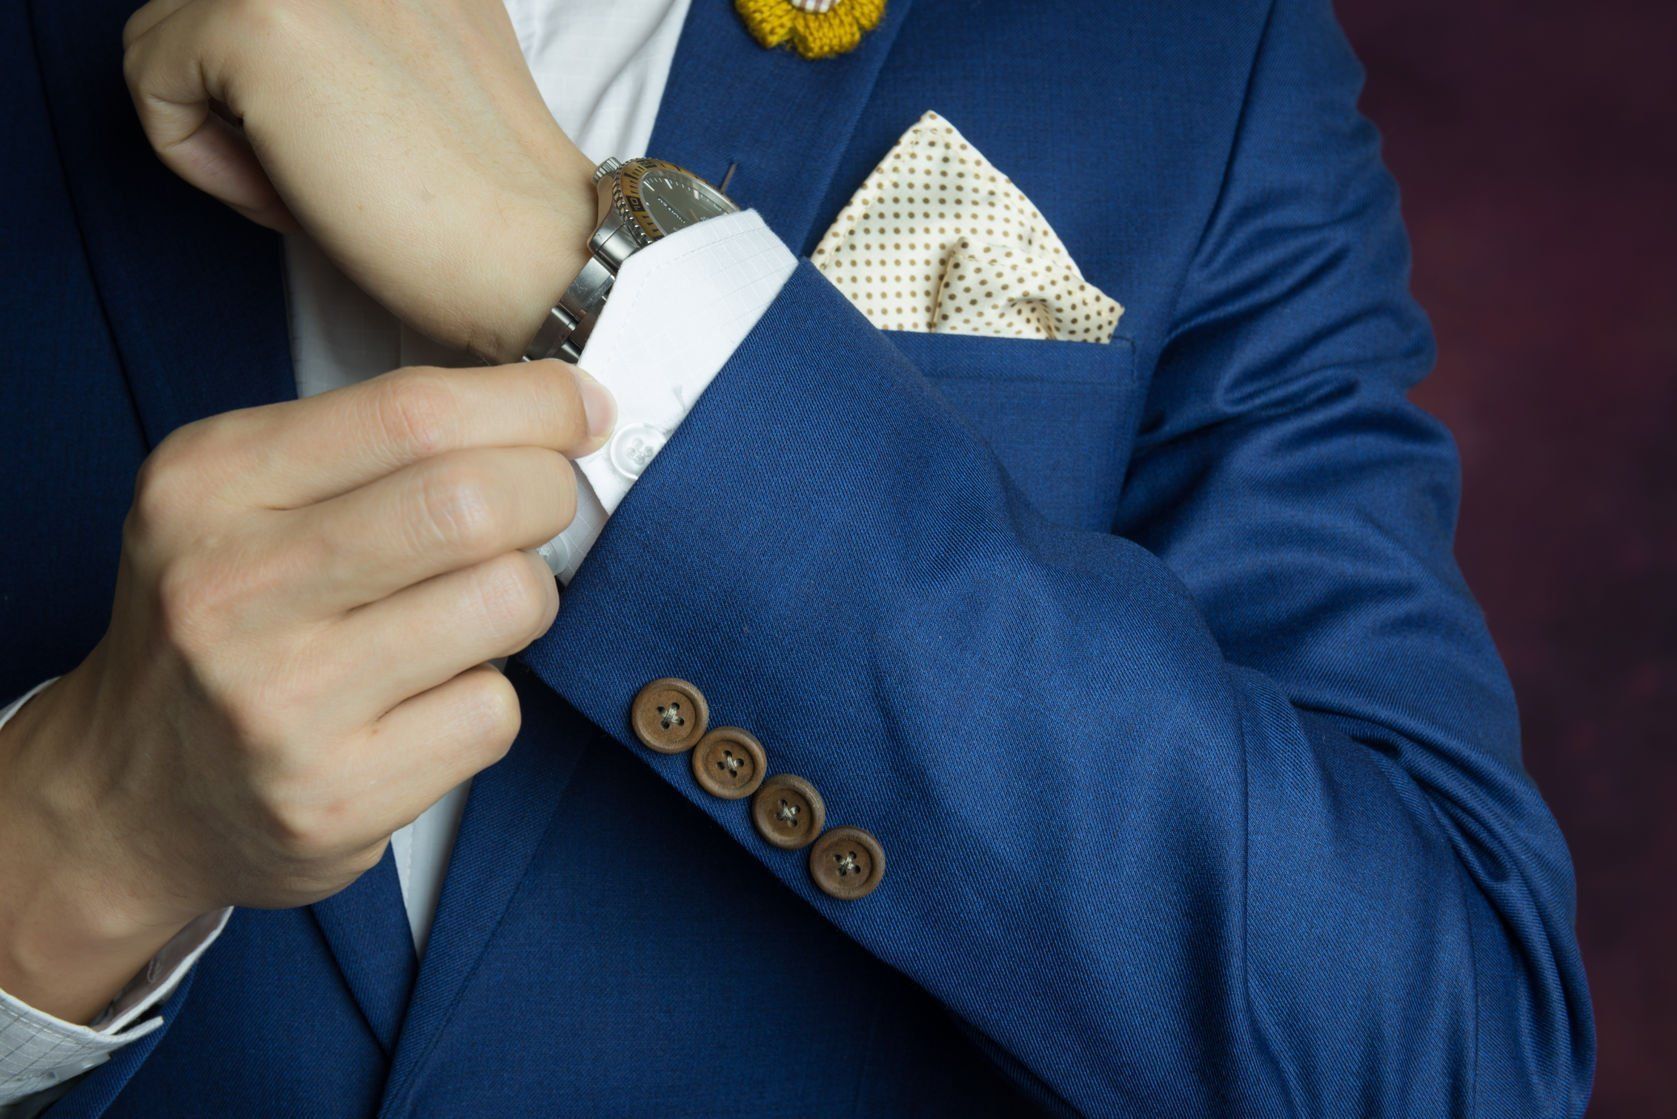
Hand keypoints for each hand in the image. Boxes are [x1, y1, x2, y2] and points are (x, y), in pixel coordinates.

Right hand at [0, 361, 611, 1021]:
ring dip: (524, 599)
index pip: (412, 412)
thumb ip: (376, 445)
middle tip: (543, 507)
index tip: (580, 408)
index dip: (532, 403)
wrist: (130, 798)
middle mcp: (230, 589)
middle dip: (547, 493)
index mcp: (207, 485)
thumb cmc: (223, 625)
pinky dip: (489, 698)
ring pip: (506, 602)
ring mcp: (281, 703)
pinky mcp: (336, 798)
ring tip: (473, 613)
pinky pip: (495, 712)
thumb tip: (559, 408)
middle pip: (470, 502)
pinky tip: (429, 702)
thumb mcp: (241, 500)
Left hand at [121, 0, 597, 360]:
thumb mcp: (436, 65)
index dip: (286, 82)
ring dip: (220, 124)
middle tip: (326, 171)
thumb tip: (279, 54)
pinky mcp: (256, 21)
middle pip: (209, 6)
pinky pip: (152, 77)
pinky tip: (292, 200)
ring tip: (310, 185)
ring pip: (167, 32)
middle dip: (238, 94)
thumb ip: (367, 27)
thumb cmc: (489, 205)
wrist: (538, 260)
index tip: (349, 142)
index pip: (274, 5)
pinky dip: (198, 160)